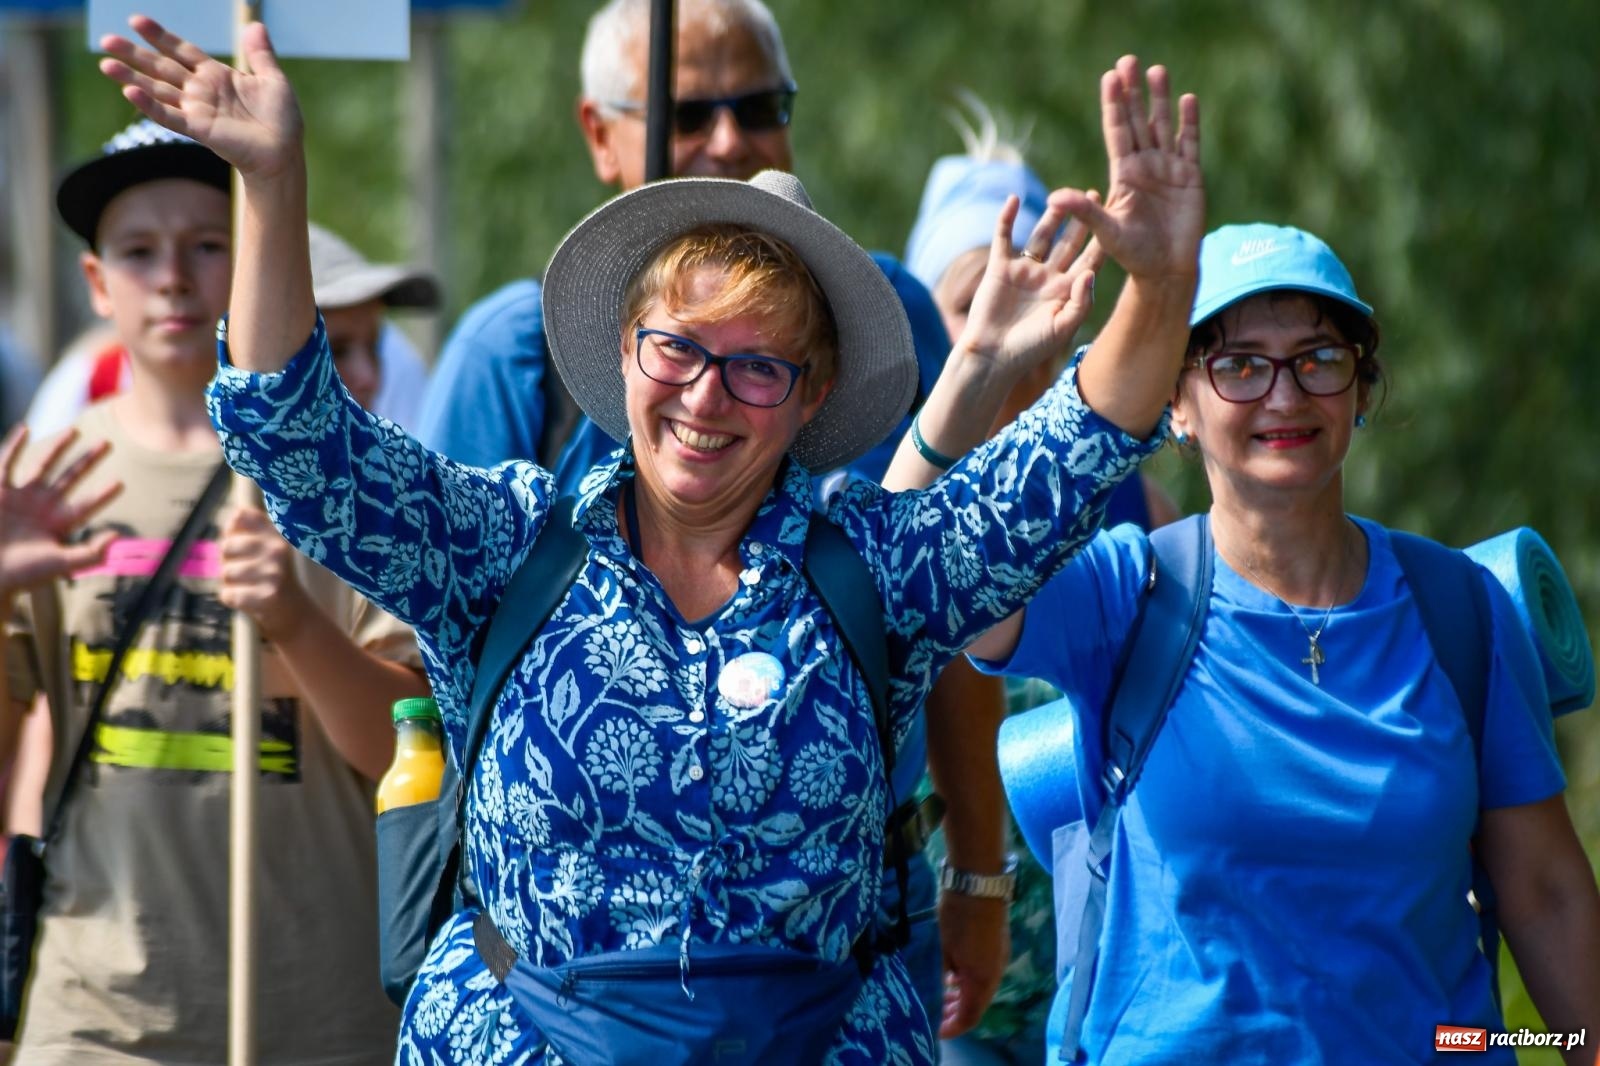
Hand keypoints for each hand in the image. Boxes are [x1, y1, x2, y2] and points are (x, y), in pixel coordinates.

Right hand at [0, 426, 121, 598]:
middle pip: (71, 478)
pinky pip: (7, 464)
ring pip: (43, 466)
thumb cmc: (23, 575)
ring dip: (58, 448)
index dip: (103, 495)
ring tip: (74, 431)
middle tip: (108, 443)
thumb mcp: (60, 564)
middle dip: (88, 461)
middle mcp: (43, 506)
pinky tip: (26, 429)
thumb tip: (118, 535)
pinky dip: (14, 446)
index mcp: (59, 523)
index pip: (87, 505)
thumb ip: (90, 553)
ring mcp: (21, 497)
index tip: (121, 482)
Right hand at [98, 15, 302, 179]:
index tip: (136, 20)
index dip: (160, 36)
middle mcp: (201, 91)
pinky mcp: (199, 129)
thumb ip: (260, 54)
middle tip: (106, 40)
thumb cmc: (282, 119)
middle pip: (161, 67)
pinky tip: (129, 92)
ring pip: (158, 90)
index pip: (181, 50)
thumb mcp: (273, 80)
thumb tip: (255, 24)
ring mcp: (197, 110)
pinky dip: (150, 105)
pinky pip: (169, 116)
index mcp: (216, 75)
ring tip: (105, 64)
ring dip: (131, 77)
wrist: (285, 152)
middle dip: (134, 54)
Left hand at [217, 507, 307, 641]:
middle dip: (228, 562)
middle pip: (226, 546)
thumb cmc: (271, 577)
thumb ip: (245, 528)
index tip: (243, 548)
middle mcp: (278, 550)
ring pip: (226, 573)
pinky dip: (233, 599)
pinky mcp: (267, 596)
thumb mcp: (264, 548)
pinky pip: (228, 594)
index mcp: (277, 534)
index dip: (232, 533)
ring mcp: (274, 573)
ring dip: (231, 583)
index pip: (239, 517)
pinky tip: (251, 600)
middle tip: (247, 573)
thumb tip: (233, 516)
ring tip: (251, 587)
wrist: (294, 613)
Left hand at [936, 891, 1010, 1038]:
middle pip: (977, 1005)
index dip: (953, 1027)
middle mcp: (995, 973)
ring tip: (940, 996)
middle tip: (934, 1014)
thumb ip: (944, 974)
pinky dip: (967, 982)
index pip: (970, 1016)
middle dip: (956, 1013)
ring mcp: (998, 958)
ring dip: (961, 997)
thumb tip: (943, 989)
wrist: (978, 880)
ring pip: (980, 989)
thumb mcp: (944, 948)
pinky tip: (950, 977)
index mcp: (983, 979)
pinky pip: (983, 974)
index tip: (935, 1030)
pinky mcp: (997, 945)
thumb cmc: (958, 916)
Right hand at [955, 192, 1105, 371]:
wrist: (992, 356)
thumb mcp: (1063, 328)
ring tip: (1062, 198)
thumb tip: (1091, 272)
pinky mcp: (1000, 269)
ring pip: (1040, 237)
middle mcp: (1048, 278)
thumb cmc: (1030, 348)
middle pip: (1068, 243)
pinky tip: (1013, 200)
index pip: (1089, 260)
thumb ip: (1081, 302)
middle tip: (1094, 195)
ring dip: (1051, 217)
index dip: (1101, 240)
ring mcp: (1024, 272)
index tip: (1116, 217)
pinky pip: (1003, 238)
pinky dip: (1006, 219)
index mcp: (1066, 292)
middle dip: (1081, 221)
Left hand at [1057, 56, 1202, 282]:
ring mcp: (1168, 169)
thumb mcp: (1105, 232)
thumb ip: (1084, 211)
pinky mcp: (1190, 177)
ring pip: (1163, 126)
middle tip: (1128, 60)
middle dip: (1133, 92)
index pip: (1116, 131)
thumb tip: (1053, 197)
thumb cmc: (1133, 255)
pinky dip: (1189, 123)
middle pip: (1137, 121)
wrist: (1166, 271)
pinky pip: (1189, 143)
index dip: (1113, 104)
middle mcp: (1144, 165)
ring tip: (1157, 70)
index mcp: (1123, 174)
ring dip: (1160, 99)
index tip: (1109, 77)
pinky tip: (1188, 100)